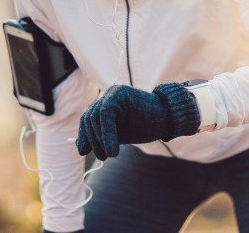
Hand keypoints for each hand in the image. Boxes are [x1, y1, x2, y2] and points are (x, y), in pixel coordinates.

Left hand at [75, 83, 199, 159]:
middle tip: (102, 157)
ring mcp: (113, 92)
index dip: (84, 136)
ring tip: (109, 155)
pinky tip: (112, 150)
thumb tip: (80, 146)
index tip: (82, 151)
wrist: (168, 117)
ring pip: (95, 117)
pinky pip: (105, 113)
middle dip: (93, 140)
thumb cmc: (145, 125)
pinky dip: (107, 134)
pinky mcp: (119, 93)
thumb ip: (102, 136)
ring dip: (100, 139)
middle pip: (90, 118)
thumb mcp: (119, 133)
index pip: (88, 119)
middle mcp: (108, 95)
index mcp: (106, 103)